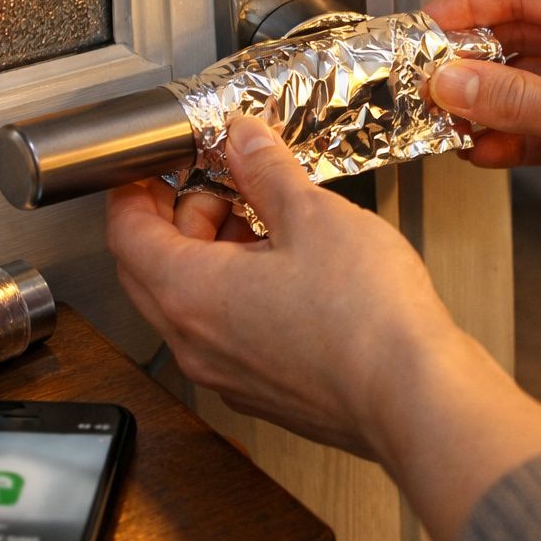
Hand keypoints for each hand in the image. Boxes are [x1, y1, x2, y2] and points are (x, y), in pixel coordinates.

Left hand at [106, 116, 454, 459]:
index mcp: (189, 294)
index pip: (125, 234)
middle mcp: (194, 343)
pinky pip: (224, 334)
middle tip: (219, 184)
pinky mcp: (261, 392)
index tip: (152, 168)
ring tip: (263, 222)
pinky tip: (285, 270)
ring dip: (209, 256)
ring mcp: (225, 375)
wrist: (415, 399)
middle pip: (149, 270)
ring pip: (188, 304)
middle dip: (177, 219)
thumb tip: (243, 142)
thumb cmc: (366, 319)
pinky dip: (235, 294)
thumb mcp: (313, 215)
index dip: (133, 192)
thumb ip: (266, 172)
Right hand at [425, 0, 540, 272]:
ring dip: (485, 107)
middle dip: (468, 63)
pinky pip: (540, 127)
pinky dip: (509, 139)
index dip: (465, 8)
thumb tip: (449, 80)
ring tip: (441, 125)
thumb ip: (515, 100)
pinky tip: (479, 152)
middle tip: (420, 87)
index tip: (420, 35)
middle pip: (517, 37)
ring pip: (524, 87)